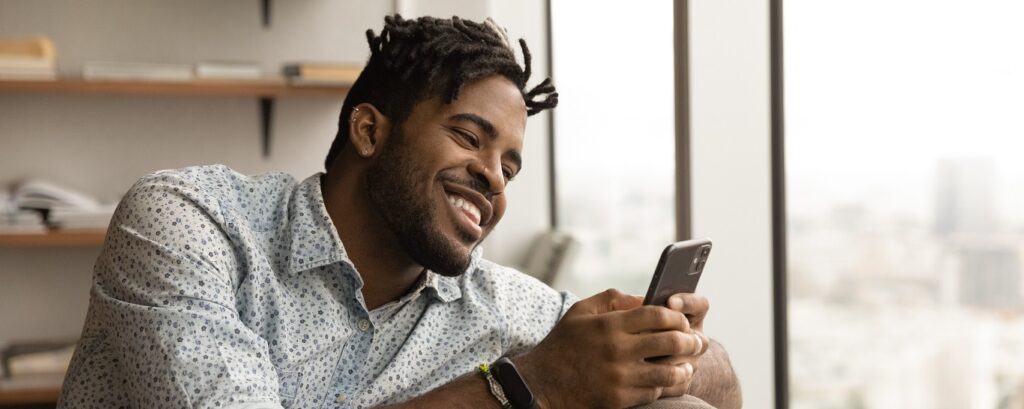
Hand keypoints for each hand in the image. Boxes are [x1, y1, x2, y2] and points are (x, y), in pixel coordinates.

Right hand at [514, 289, 704, 408]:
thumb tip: (645, 298)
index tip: (682, 319)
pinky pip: (655, 392)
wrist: (541, 384)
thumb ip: (613, 299)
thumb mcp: (581, 311)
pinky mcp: (620, 399)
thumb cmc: (563, 344)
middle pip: (670, 341)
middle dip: (691, 340)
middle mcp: (617, 350)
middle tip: (698, 341)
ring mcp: (620, 377)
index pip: (657, 314)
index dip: (676, 316)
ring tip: (689, 364)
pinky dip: (665, 385)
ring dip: (685, 367)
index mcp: (610, 325)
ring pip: (669, 372)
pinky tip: (668, 379)